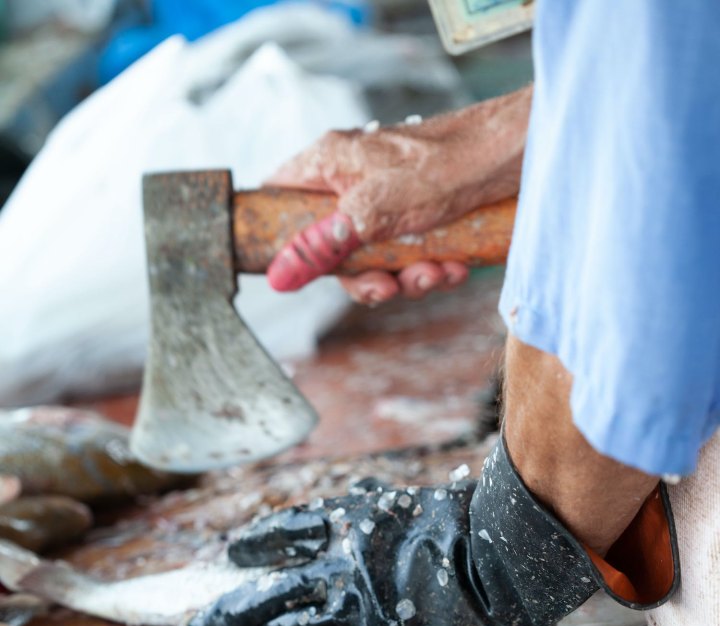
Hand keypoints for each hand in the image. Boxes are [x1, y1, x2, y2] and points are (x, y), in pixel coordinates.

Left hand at [185, 477, 493, 625]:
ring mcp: (347, 611)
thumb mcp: (407, 498)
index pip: (280, 533)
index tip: (234, 554)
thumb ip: (372, 499)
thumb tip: (356, 492)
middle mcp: (332, 570)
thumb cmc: (457, 522)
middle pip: (262, 595)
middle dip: (223, 613)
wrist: (494, 564)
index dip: (254, 545)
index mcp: (340, 525)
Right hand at [266, 88, 530, 303]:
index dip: (279, 234)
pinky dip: (433, 269)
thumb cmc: (451, 164)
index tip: (292, 270)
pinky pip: (412, 256)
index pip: (279, 196)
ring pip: (377, 258)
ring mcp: (389, 201)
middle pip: (333, 246)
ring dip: (407, 278)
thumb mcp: (377, 210)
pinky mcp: (423, 217)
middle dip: (366, 277)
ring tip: (436, 274)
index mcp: (331, 164)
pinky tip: (456, 268)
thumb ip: (326, 243)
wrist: (520, 154)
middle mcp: (355, 182)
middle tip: (387, 289)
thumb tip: (280, 275)